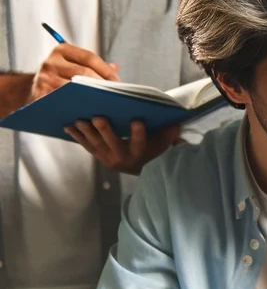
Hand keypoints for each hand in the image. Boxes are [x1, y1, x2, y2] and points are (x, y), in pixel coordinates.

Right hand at [30, 44, 118, 100]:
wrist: (29, 89)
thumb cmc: (59, 76)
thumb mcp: (73, 64)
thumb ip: (92, 65)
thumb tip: (115, 67)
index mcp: (62, 50)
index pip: (89, 57)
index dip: (106, 70)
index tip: (118, 82)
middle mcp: (51, 61)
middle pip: (84, 73)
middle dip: (102, 84)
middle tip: (115, 95)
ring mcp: (44, 77)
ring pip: (75, 88)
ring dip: (92, 96)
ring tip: (105, 103)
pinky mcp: (40, 93)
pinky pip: (63, 101)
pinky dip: (77, 106)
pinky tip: (89, 111)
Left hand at [65, 117, 180, 174]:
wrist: (141, 169)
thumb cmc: (153, 152)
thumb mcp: (163, 144)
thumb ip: (169, 134)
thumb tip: (176, 123)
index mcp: (140, 153)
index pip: (140, 143)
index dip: (138, 133)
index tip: (137, 121)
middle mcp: (123, 158)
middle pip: (113, 144)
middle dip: (105, 131)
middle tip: (98, 118)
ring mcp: (109, 158)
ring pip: (97, 145)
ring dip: (87, 132)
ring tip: (79, 120)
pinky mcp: (99, 157)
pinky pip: (87, 146)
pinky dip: (78, 136)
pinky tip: (69, 126)